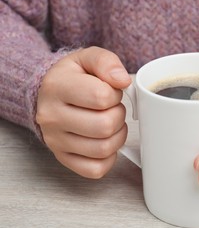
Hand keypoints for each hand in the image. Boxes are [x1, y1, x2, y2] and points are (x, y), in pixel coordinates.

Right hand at [36, 46, 131, 178]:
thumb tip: (123, 80)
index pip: (101, 97)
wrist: (47, 94)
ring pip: (103, 149)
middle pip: (104, 126)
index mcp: (57, 87)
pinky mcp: (63, 158)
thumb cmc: (72, 77)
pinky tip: (105, 141)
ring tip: (111, 123)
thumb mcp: (87, 58)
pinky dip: (108, 157)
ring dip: (117, 136)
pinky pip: (95, 169)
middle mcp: (52, 117)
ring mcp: (55, 141)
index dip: (115, 94)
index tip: (111, 92)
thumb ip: (107, 62)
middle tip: (113, 109)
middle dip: (118, 115)